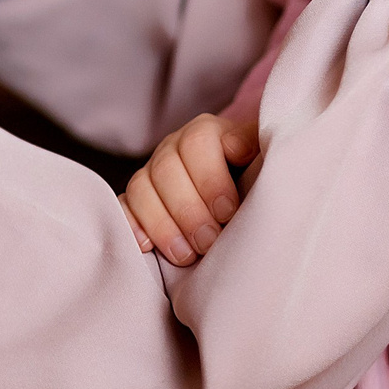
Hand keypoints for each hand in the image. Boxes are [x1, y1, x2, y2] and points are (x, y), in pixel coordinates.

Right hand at [120, 113, 257, 266]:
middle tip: (209, 242)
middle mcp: (175, 148)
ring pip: (142, 189)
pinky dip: (132, 226)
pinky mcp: (137, 199)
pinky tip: (146, 246)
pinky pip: (123, 207)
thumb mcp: (264, 163)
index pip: (199, 142)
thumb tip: (247, 152)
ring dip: (163, 225)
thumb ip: (262, 154)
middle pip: (167, 169)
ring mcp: (152, 173)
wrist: (239, 201)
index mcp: (208, 133)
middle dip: (188, 211)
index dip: (211, 178)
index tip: (228, 212)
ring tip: (186, 255)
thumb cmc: (255, 182)